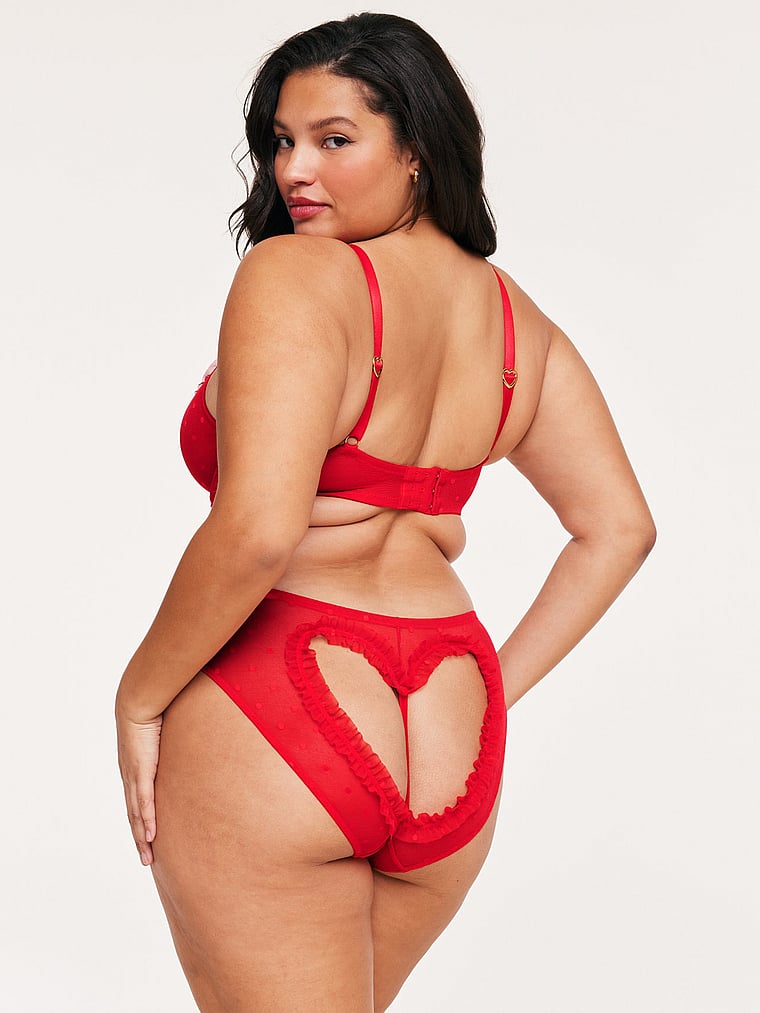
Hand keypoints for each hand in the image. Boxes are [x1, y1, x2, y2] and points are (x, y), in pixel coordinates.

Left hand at [116, 705, 162, 865]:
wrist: (137, 701)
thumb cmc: (152, 710)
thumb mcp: (164, 732)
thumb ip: (174, 742)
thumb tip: (190, 738)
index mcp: (134, 768)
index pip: (136, 801)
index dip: (140, 822)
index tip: (146, 837)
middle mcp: (130, 777)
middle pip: (133, 815)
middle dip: (139, 839)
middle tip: (146, 859)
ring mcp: (134, 776)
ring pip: (136, 815)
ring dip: (141, 838)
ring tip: (147, 857)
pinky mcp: (141, 772)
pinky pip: (144, 803)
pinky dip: (146, 821)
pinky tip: (150, 837)